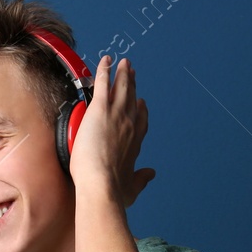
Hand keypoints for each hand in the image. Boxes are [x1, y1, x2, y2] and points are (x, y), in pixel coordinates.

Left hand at [69, 55, 154, 206]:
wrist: (101, 185)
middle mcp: (130, 124)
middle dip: (132, 85)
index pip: (140, 120)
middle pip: (132, 99)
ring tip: (123, 63)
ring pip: (122, 87)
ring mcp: (117, 114)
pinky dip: (106, 70)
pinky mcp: (101, 109)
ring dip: (123, 73)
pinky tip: (106, 60)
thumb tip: (150, 174)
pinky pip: (104, 83)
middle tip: (132, 73)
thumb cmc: (114, 190)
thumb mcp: (132, 187)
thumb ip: (141, 179)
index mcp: (135, 141)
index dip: (140, 109)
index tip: (140, 102)